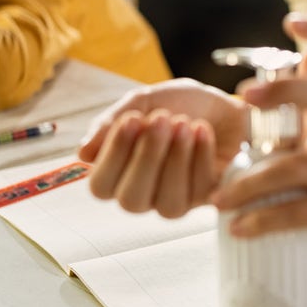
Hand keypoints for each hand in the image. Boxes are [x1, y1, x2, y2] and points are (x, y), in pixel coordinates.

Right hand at [78, 78, 248, 217]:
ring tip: (184, 123)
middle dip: (147, 158)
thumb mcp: (143, 101)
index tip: (132, 119)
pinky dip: (200, 156)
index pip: (101, 186)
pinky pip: (199, 191)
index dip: (114, 155)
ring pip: (168, 204)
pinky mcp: (208, 199)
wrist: (224, 103)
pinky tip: (202, 130)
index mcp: (119, 172)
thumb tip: (82, 153)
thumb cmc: (180, 104)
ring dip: (176, 159)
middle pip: (131, 201)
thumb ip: (111, 123)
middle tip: (162, 118)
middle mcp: (144, 193)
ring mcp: (176, 200)